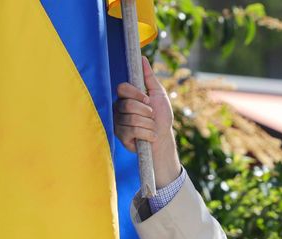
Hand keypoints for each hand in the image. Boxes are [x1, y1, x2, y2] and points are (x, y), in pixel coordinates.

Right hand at [114, 57, 181, 185]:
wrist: (163, 138)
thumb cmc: (161, 116)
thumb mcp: (158, 94)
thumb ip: (149, 77)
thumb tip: (142, 57)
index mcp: (126, 97)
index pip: (122, 88)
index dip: (135, 93)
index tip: (148, 100)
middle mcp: (119, 109)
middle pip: (127, 104)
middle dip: (146, 111)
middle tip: (152, 116)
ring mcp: (118, 123)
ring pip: (131, 119)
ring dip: (149, 123)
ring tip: (152, 127)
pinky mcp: (121, 137)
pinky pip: (133, 131)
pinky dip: (147, 133)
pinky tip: (150, 136)